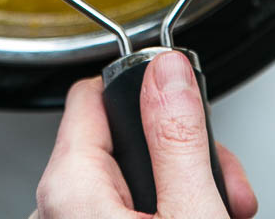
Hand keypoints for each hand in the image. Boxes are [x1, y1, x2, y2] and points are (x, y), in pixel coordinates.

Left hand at [31, 50, 256, 218]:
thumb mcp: (190, 212)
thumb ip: (178, 136)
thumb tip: (167, 69)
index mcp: (68, 187)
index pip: (93, 92)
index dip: (146, 90)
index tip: (185, 104)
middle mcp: (52, 210)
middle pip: (118, 139)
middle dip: (177, 152)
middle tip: (222, 181)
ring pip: (125, 180)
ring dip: (177, 187)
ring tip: (221, 211)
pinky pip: (118, 212)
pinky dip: (161, 213)